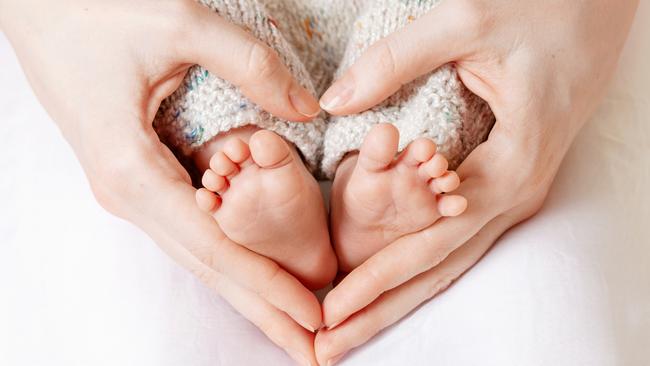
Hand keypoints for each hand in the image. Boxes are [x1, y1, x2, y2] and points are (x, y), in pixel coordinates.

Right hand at [0, 0, 320, 363]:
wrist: (37, 8)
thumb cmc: (93, 11)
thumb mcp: (177, 23)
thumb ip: (249, 65)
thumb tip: (308, 109)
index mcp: (131, 170)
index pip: (213, 246)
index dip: (266, 285)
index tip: (314, 318)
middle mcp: (129, 195)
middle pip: (207, 267)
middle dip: (262, 311)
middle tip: (314, 352)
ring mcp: (131, 190)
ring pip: (199, 252)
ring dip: (248, 290)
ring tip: (293, 324)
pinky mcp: (138, 178)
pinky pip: (190, 228)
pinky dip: (228, 256)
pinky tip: (254, 273)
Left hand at [315, 0, 638, 362]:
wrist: (602, 3)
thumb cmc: (548, 8)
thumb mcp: (468, 20)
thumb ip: (396, 63)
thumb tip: (334, 101)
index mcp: (508, 168)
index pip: (428, 244)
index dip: (375, 280)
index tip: (328, 312)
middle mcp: (513, 195)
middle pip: (438, 269)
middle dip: (381, 310)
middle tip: (327, 348)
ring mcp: (514, 192)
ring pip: (449, 260)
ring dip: (398, 296)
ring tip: (350, 330)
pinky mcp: (507, 180)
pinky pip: (459, 236)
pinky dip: (420, 264)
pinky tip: (392, 282)